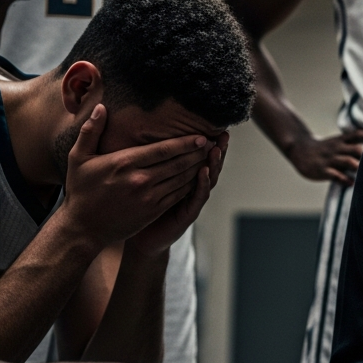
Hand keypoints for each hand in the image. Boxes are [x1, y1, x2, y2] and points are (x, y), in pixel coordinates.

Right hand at [59, 105, 214, 248]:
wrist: (83, 228)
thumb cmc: (81, 191)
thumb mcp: (79, 158)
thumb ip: (91, 131)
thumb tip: (101, 107)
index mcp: (125, 163)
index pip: (163, 149)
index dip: (186, 143)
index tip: (201, 136)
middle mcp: (140, 179)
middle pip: (178, 163)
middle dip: (199, 153)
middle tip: (215, 143)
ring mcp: (148, 197)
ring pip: (182, 179)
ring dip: (199, 168)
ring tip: (212, 158)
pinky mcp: (153, 211)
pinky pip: (178, 195)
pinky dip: (191, 185)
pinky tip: (199, 177)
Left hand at [128, 132, 228, 256]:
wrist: (139, 238)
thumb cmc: (139, 206)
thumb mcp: (144, 178)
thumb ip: (147, 158)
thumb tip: (140, 129)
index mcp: (181, 176)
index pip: (196, 155)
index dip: (205, 141)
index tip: (212, 124)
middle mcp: (190, 187)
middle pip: (208, 164)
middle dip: (217, 148)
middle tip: (223, 133)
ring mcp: (191, 201)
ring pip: (208, 179)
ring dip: (214, 163)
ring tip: (217, 148)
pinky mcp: (187, 214)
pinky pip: (198, 197)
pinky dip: (203, 184)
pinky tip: (205, 171)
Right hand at [287, 128, 362, 185]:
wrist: (299, 149)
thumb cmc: (323, 149)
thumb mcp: (336, 142)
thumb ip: (351, 144)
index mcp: (341, 141)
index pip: (357, 135)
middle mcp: (337, 148)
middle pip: (357, 149)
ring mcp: (329, 159)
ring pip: (348, 161)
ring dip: (359, 167)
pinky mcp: (322, 170)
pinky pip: (335, 175)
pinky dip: (345, 179)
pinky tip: (351, 183)